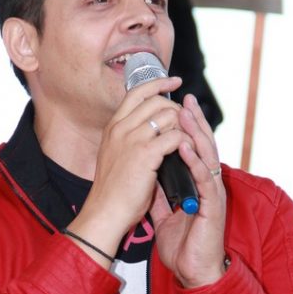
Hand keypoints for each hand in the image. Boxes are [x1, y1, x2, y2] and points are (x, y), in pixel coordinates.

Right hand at [68, 74, 189, 260]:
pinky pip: (175, 137)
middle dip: (176, 109)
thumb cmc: (112, 191)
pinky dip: (186, 143)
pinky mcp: (146, 154)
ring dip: (183, 127)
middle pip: (157, 101)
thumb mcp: (114, 155)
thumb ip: (127, 139)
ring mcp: (132, 139)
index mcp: (113, 127)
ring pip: (169, 116)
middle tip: (185, 123)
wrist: (105, 212)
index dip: (158, 83)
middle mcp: (121, 128)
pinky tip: (187, 152)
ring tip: (187, 142)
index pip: (137, 92)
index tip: (174, 82)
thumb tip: (150, 128)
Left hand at [151, 93, 227, 287]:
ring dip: (196, 132)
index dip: (185, 127)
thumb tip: (150, 175)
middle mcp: (207, 184)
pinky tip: (186, 146)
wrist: (193, 272)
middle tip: (183, 96)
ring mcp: (212, 194)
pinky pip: (203, 179)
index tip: (173, 105)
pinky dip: (194, 161)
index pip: (193, 148)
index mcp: (197, 185)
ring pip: (207, 156)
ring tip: (186, 111)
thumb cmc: (184, 246)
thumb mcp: (165, 214)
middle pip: (204, 144)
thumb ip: (160, 194)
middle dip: (194, 120)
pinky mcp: (213, 206)